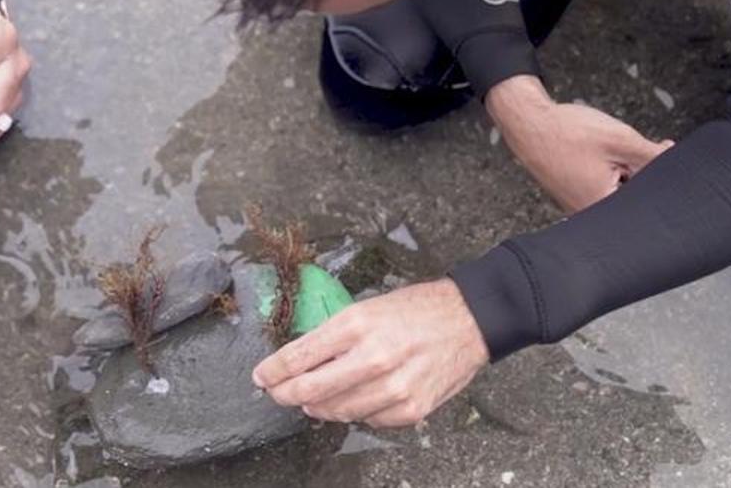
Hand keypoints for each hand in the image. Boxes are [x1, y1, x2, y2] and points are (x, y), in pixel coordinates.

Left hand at [253, 279, 487, 427]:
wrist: (470, 319)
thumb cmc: (417, 309)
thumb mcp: (367, 308)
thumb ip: (334, 335)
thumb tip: (301, 361)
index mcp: (356, 325)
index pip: (298, 357)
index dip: (272, 371)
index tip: (260, 376)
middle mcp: (372, 358)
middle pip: (309, 391)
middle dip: (284, 394)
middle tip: (276, 393)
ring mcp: (392, 387)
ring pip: (335, 412)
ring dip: (317, 407)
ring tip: (311, 400)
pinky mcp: (411, 408)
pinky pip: (368, 421)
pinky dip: (354, 413)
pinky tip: (352, 401)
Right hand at [486, 75, 672, 212]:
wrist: (528, 123)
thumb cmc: (566, 133)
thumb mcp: (622, 141)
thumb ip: (655, 157)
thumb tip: (678, 165)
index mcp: (602, 206)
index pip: (648, 199)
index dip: (660, 176)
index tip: (659, 155)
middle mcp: (589, 213)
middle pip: (634, 197)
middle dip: (642, 172)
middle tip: (635, 147)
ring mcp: (579, 204)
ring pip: (618, 190)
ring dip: (625, 169)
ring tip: (610, 149)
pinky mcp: (573, 194)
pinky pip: (602, 186)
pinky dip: (609, 170)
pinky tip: (601, 153)